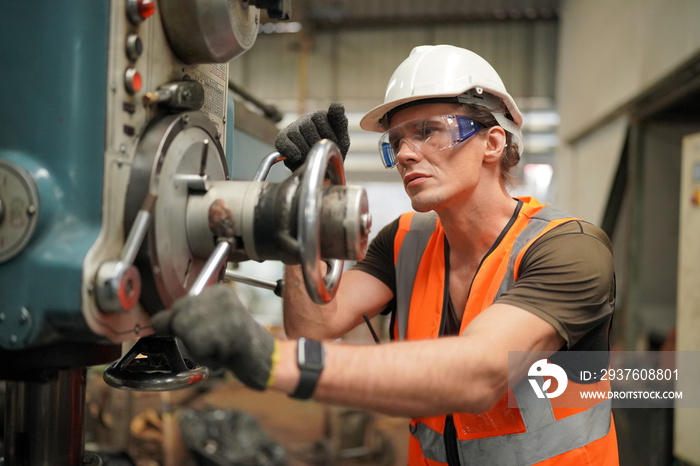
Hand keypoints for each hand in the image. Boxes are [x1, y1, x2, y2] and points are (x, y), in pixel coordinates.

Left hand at [151, 284, 276, 390]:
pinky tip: (221, 355)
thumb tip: (156, 321)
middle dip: (187, 337)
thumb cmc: (233, 347)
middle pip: (178, 316)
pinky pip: (196, 342)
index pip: (179, 306)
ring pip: (184, 328)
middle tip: (211, 345)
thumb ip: (184, 320)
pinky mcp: (229, 327)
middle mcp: (222, 296)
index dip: (181, 327)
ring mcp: (227, 310)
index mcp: (218, 292)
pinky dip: (204, 356)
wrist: (265, 361)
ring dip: (196, 349)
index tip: (205, 336)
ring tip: (217, 350)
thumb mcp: (210, 326)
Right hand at [274, 103, 349, 171]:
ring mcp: (293, 129)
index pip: (319, 117)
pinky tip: (297, 156)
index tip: (334, 144)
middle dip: (316, 143)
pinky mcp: (282, 139)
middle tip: (323, 154)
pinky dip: (289, 149)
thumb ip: (340, 122)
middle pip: (307, 126)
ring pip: (295, 133)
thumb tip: (337, 105)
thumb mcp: (342, 138)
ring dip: (305, 149)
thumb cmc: (332, 152)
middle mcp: (305, 119)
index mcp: (320, 117)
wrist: (323, 169)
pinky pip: (282, 141)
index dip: (328, 133)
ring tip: (313, 158)